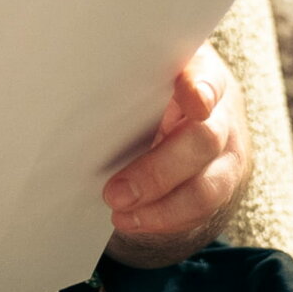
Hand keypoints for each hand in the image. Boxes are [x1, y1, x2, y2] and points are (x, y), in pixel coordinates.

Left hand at [102, 43, 250, 268]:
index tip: (192, 101)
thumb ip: (123, 79)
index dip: (201, 88)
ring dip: (162, 207)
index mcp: (199, 71)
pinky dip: (165, 218)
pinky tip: (133, 220)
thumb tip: (65, 89)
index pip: (207, 76)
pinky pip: (202, 209)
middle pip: (203, 140)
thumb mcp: (143, 72)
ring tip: (120, 214)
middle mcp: (221, 112)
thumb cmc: (150, 87)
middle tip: (113, 192)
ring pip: (209, 186)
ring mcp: (227, 151)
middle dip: (157, 172)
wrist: (189, 113)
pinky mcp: (223, 182)